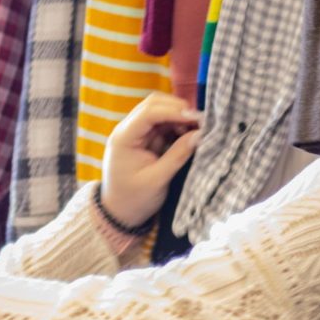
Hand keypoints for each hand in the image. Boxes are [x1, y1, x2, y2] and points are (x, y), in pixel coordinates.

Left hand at [101, 94, 201, 227]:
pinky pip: (163, 124)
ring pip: (160, 111)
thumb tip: (199, 135)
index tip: (195, 119)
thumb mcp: (157, 180)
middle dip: (177, 109)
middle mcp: (128, 130)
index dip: (173, 111)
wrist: (119, 214)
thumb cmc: (134, 199)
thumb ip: (177, 156)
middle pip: (153, 104)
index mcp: (124, 138)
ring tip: (196, 129)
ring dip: (179, 117)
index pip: (149, 112)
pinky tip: (189, 134)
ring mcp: (136, 133)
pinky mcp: (145, 139)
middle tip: (199, 122)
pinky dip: (177, 125)